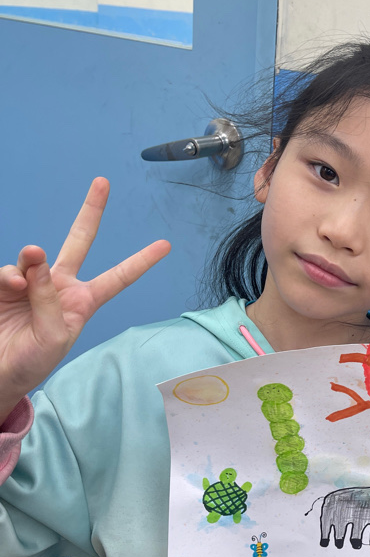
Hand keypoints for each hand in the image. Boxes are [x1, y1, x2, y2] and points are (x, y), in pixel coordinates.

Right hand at [0, 178, 169, 418]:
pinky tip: (12, 287)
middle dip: (90, 211)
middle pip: (79, 240)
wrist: (0, 373)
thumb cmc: (34, 361)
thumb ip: (48, 296)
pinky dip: (11, 277)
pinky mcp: (6, 285)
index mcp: (84, 301)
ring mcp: (33, 283)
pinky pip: (10, 270)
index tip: (165, 245)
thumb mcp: (54, 335)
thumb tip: (35, 255)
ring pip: (35, 258)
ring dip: (31, 264)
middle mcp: (60, 286)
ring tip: (22, 286)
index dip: (140, 261)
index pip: (118, 277)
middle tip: (103, 182)